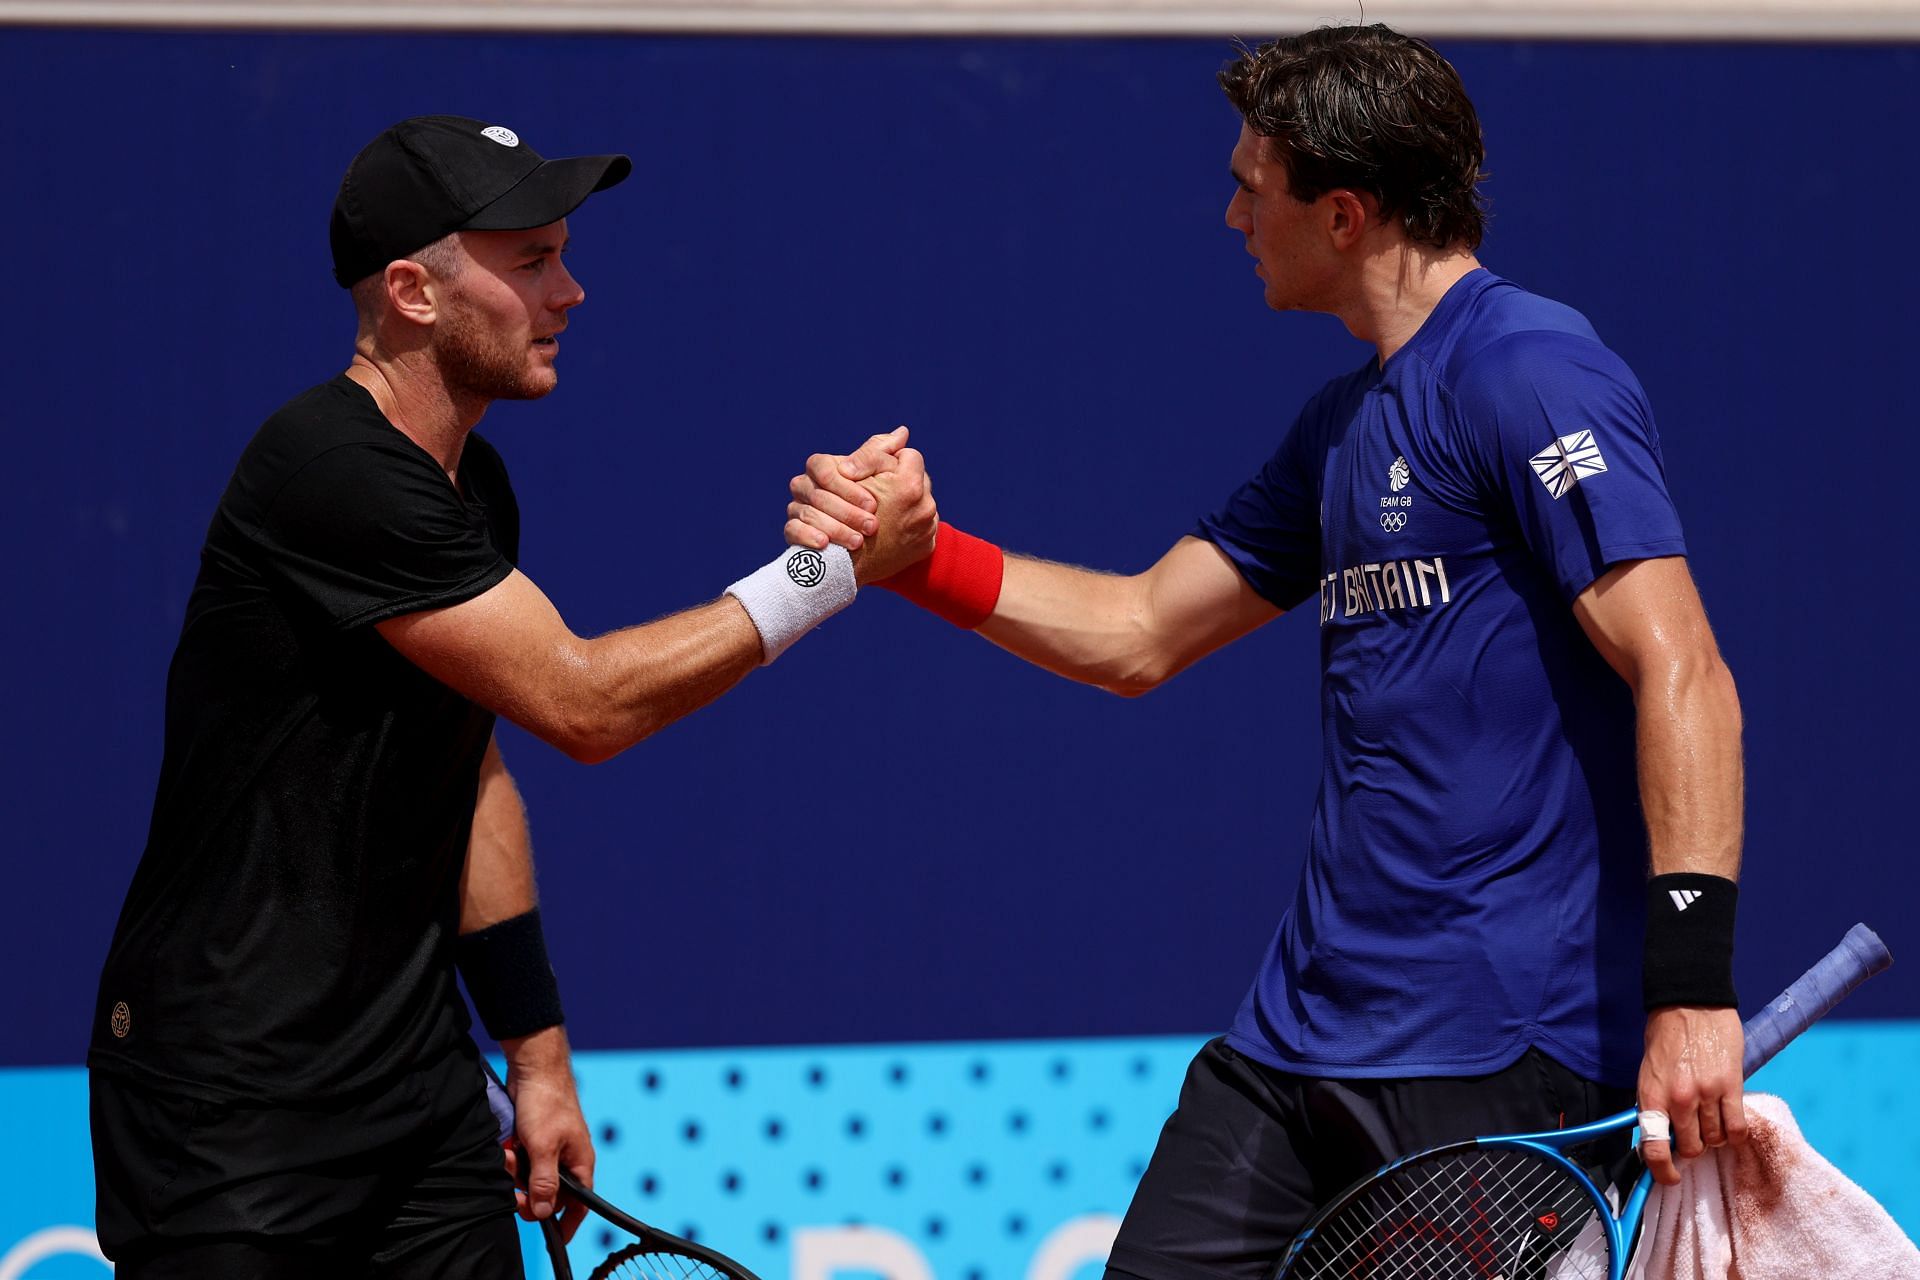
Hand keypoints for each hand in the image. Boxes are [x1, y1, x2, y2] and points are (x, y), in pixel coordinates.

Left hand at [501, 1026, 594, 1241]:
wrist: (533, 1067)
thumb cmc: (548, 1102)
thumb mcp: (544, 1147)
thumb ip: (544, 1182)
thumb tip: (542, 1213)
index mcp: (580, 1163)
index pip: (579, 1204)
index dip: (567, 1222)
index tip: (554, 1237)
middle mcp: (566, 1159)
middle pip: (545, 1194)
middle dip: (525, 1190)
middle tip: (513, 1180)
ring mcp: (548, 1150)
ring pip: (527, 1178)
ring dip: (514, 1171)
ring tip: (509, 1152)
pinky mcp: (531, 1141)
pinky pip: (518, 1162)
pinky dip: (510, 1157)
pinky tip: (506, 1145)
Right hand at [787, 427, 911, 550]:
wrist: (868, 548)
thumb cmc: (877, 505)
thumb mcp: (882, 478)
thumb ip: (885, 457)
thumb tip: (902, 433)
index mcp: (823, 468)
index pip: (822, 467)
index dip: (847, 487)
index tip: (873, 504)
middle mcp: (806, 486)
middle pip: (818, 494)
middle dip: (847, 512)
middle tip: (872, 526)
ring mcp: (797, 509)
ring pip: (807, 513)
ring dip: (834, 528)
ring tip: (858, 541)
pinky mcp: (793, 532)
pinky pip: (792, 531)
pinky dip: (808, 536)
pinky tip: (825, 544)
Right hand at [851, 447, 937, 584]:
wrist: (840, 566)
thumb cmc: (839, 514)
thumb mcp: (852, 476)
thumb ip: (876, 452)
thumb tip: (903, 432)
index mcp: (909, 486)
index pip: (909, 456)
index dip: (890, 462)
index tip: (877, 474)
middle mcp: (926, 508)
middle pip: (919, 480)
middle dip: (902, 484)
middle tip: (880, 495)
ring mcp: (928, 530)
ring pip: (922, 504)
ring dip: (906, 505)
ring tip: (883, 515)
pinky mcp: (926, 548)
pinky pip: (923, 528)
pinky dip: (909, 526)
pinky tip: (891, 529)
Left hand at [1638, 1006, 1746, 1185]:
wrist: (1690, 1002)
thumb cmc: (1665, 1034)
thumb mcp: (1648, 1071)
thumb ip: (1655, 1102)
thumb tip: (1660, 1134)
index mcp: (1651, 1094)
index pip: (1653, 1146)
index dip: (1662, 1170)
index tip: (1670, 1177)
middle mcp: (1678, 1099)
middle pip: (1691, 1147)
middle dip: (1692, 1147)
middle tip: (1693, 1134)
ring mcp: (1706, 1093)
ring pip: (1715, 1139)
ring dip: (1714, 1137)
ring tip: (1710, 1120)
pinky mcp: (1731, 1086)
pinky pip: (1737, 1127)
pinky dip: (1735, 1133)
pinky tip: (1730, 1125)